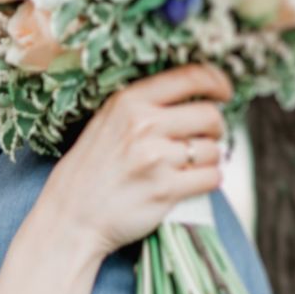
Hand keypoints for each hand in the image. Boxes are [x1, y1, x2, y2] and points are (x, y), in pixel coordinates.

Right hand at [35, 64, 231, 260]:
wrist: (70, 216)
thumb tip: (195, 96)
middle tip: (201, 138)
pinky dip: (207, 181)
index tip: (224, 92)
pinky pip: (212, 178)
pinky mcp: (166, 189)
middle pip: (210, 115)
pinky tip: (187, 183)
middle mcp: (143, 125)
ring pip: (214, 150)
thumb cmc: (89, 170)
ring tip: (185, 166)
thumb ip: (143, 106)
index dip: (217, 82)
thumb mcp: (105, 123)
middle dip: (214, 128)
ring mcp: (155, 158)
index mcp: (128, 102)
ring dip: (208, 160)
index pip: (190, 77)